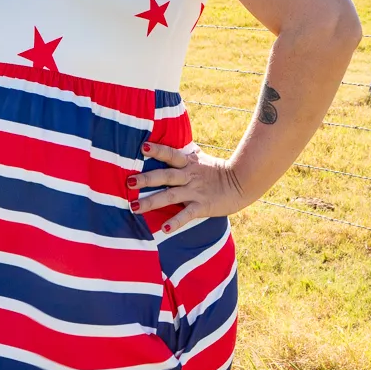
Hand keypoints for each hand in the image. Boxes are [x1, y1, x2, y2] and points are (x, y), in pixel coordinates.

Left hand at [130, 141, 248, 233]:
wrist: (242, 183)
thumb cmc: (219, 171)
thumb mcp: (202, 158)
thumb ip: (188, 152)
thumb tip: (180, 140)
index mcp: (189, 163)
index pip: (171, 154)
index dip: (157, 150)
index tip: (142, 147)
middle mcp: (189, 176)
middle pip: (165, 176)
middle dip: (146, 179)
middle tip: (128, 182)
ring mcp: (195, 192)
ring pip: (170, 196)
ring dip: (151, 201)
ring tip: (134, 207)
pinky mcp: (202, 206)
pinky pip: (187, 215)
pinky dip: (175, 222)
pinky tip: (164, 229)